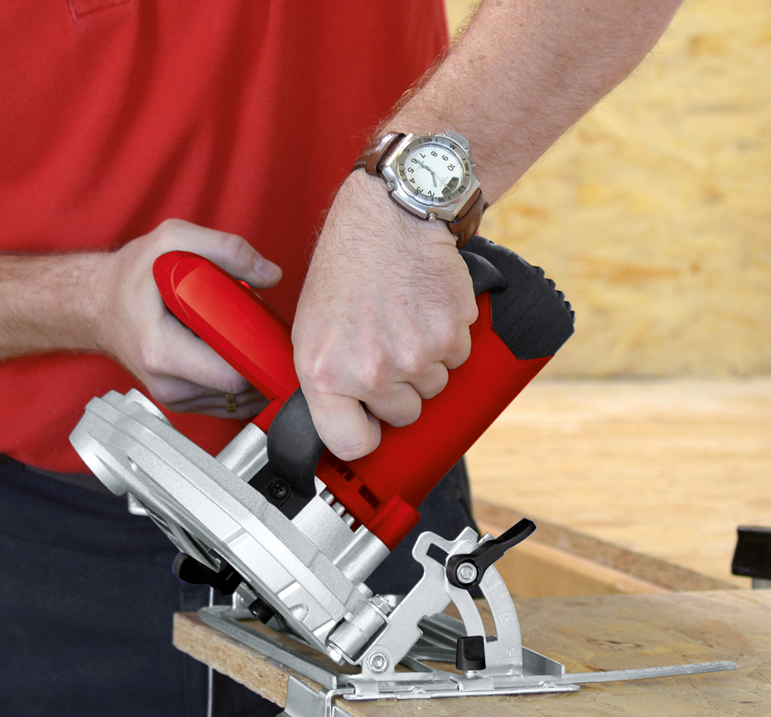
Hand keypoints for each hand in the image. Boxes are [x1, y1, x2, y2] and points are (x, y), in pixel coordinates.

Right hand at [98, 219, 281, 418]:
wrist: (96, 304)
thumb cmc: (129, 277)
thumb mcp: (172, 241)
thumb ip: (226, 250)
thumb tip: (270, 274)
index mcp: (163, 352)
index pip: (233, 377)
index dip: (261, 356)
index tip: (269, 334)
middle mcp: (168, 385)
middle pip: (241, 391)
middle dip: (260, 361)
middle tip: (261, 329)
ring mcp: (173, 398)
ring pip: (236, 401)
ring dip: (251, 372)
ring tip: (244, 339)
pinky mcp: (179, 402)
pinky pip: (224, 403)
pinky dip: (238, 381)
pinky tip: (233, 354)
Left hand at [292, 173, 477, 459]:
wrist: (389, 217)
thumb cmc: (346, 267)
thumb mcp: (312, 328)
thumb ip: (327, 381)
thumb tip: (344, 422)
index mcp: (324, 372)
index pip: (350, 444)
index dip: (364, 436)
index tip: (369, 425)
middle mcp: (370, 370)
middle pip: (402, 416)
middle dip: (398, 389)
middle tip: (384, 345)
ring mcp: (414, 355)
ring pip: (433, 387)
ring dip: (425, 362)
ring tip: (402, 320)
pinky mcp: (451, 334)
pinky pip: (457, 358)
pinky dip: (448, 338)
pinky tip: (424, 309)